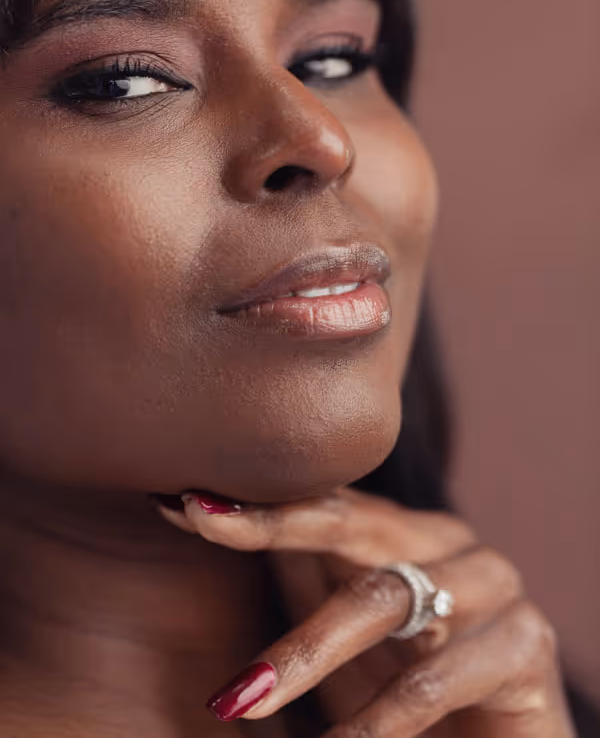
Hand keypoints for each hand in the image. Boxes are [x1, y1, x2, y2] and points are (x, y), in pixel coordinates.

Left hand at [158, 488, 575, 736]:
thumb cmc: (413, 699)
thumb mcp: (345, 643)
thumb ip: (304, 582)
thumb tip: (210, 522)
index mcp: (407, 535)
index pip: (327, 502)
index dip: (258, 501)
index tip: (184, 501)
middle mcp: (448, 544)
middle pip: (352, 524)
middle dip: (271, 525)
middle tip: (200, 524)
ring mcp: (492, 585)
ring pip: (383, 597)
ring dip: (305, 652)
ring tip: (240, 700)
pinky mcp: (525, 645)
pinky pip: (434, 677)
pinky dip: (375, 722)